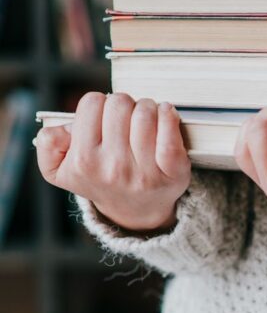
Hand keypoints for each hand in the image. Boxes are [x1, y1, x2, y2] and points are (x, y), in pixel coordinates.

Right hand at [34, 92, 190, 232]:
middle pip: (119, 103)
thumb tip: (64, 128)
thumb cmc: (100, 178)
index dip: (99, 104)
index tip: (104, 116)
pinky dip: (169, 115)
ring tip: (144, 118)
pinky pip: (171, 132)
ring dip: (147, 107)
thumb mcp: (59, 168)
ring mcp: (145, 171)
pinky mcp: (172, 172)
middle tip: (126, 117)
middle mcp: (113, 167)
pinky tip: (164, 113)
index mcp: (84, 161)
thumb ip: (49, 143)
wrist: (135, 209)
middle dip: (123, 104)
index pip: (92, 103)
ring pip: (145, 112)